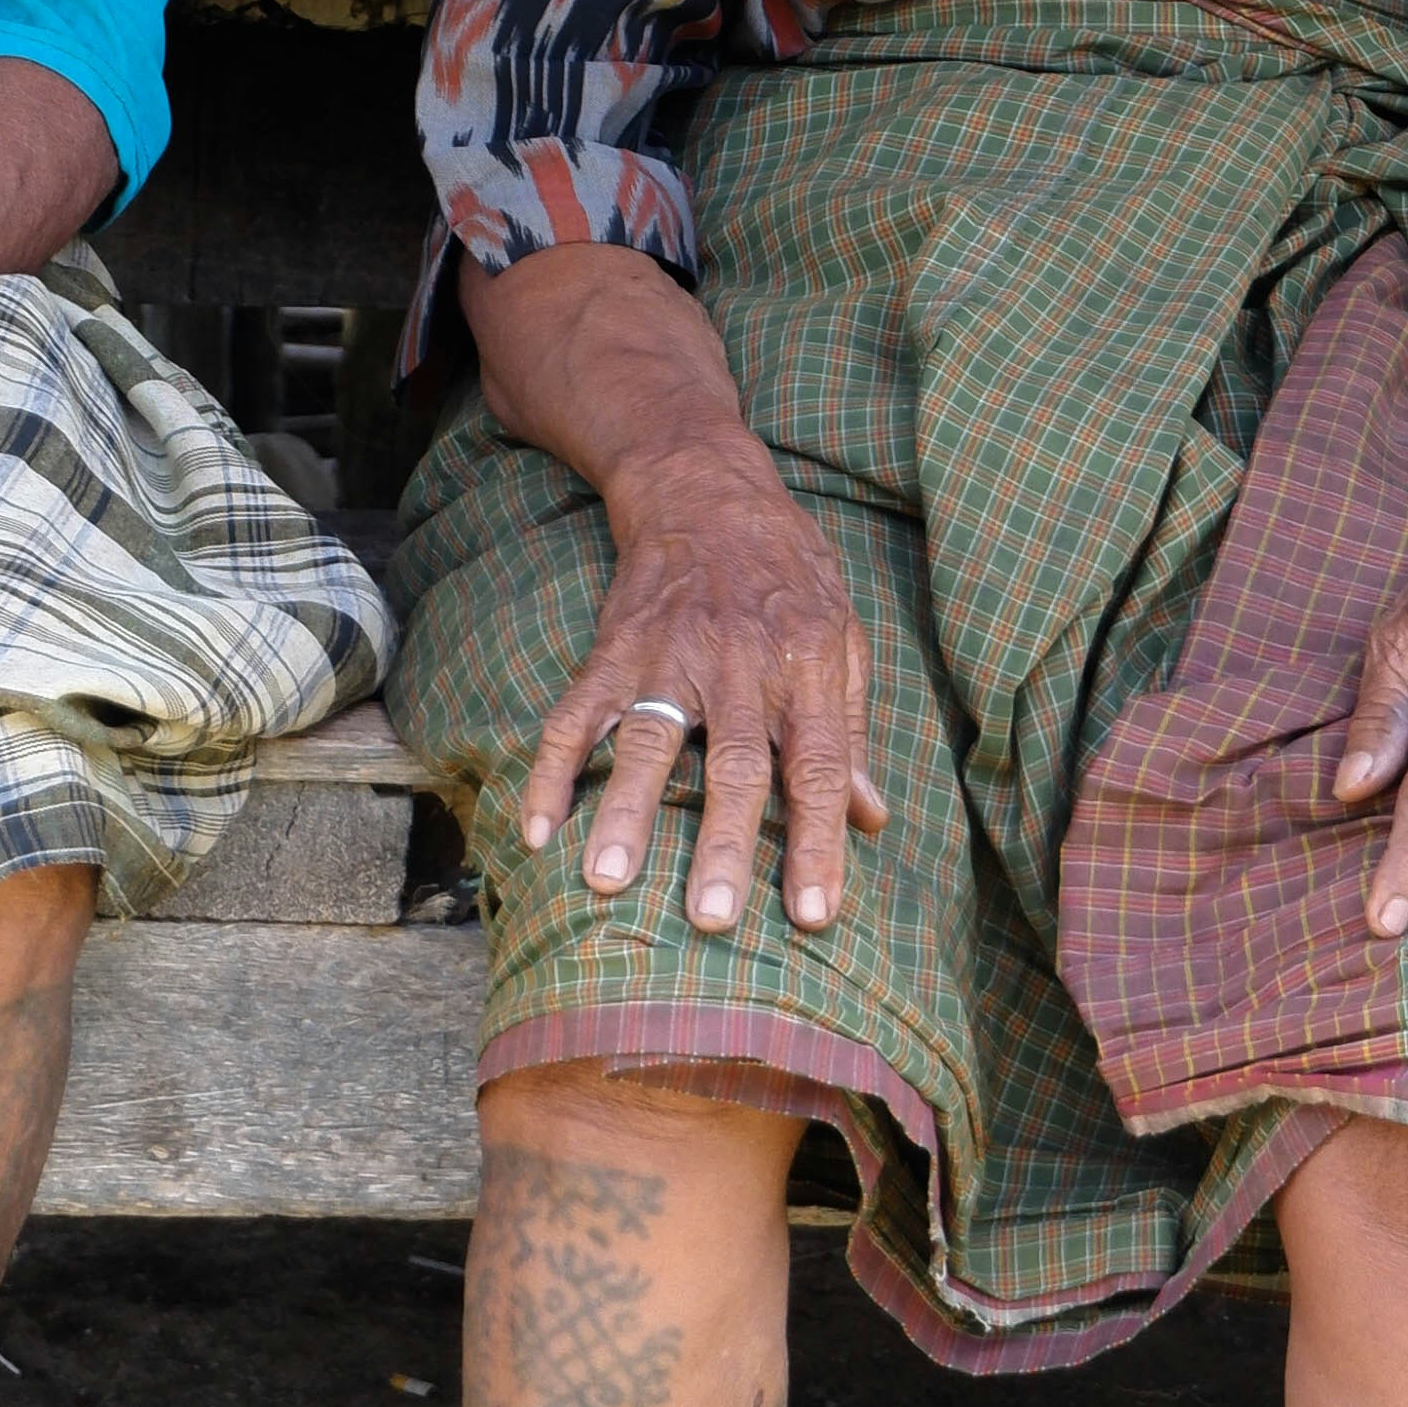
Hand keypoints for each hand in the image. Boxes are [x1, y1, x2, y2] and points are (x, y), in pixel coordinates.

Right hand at [521, 425, 884, 933]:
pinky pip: (577, 713)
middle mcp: (740, 664)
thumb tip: (872, 820)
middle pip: (735, 763)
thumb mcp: (841, 638)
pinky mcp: (614, 648)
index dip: (818, 841)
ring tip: (606, 881)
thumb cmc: (788, 574)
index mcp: (806, 667)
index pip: (820, 767)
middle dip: (723, 843)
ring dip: (628, 812)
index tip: (812, 915)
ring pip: (650, 740)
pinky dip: (553, 770)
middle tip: (711, 918)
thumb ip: (851, 731)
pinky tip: (535, 828)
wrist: (706, 489)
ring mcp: (670, 655)